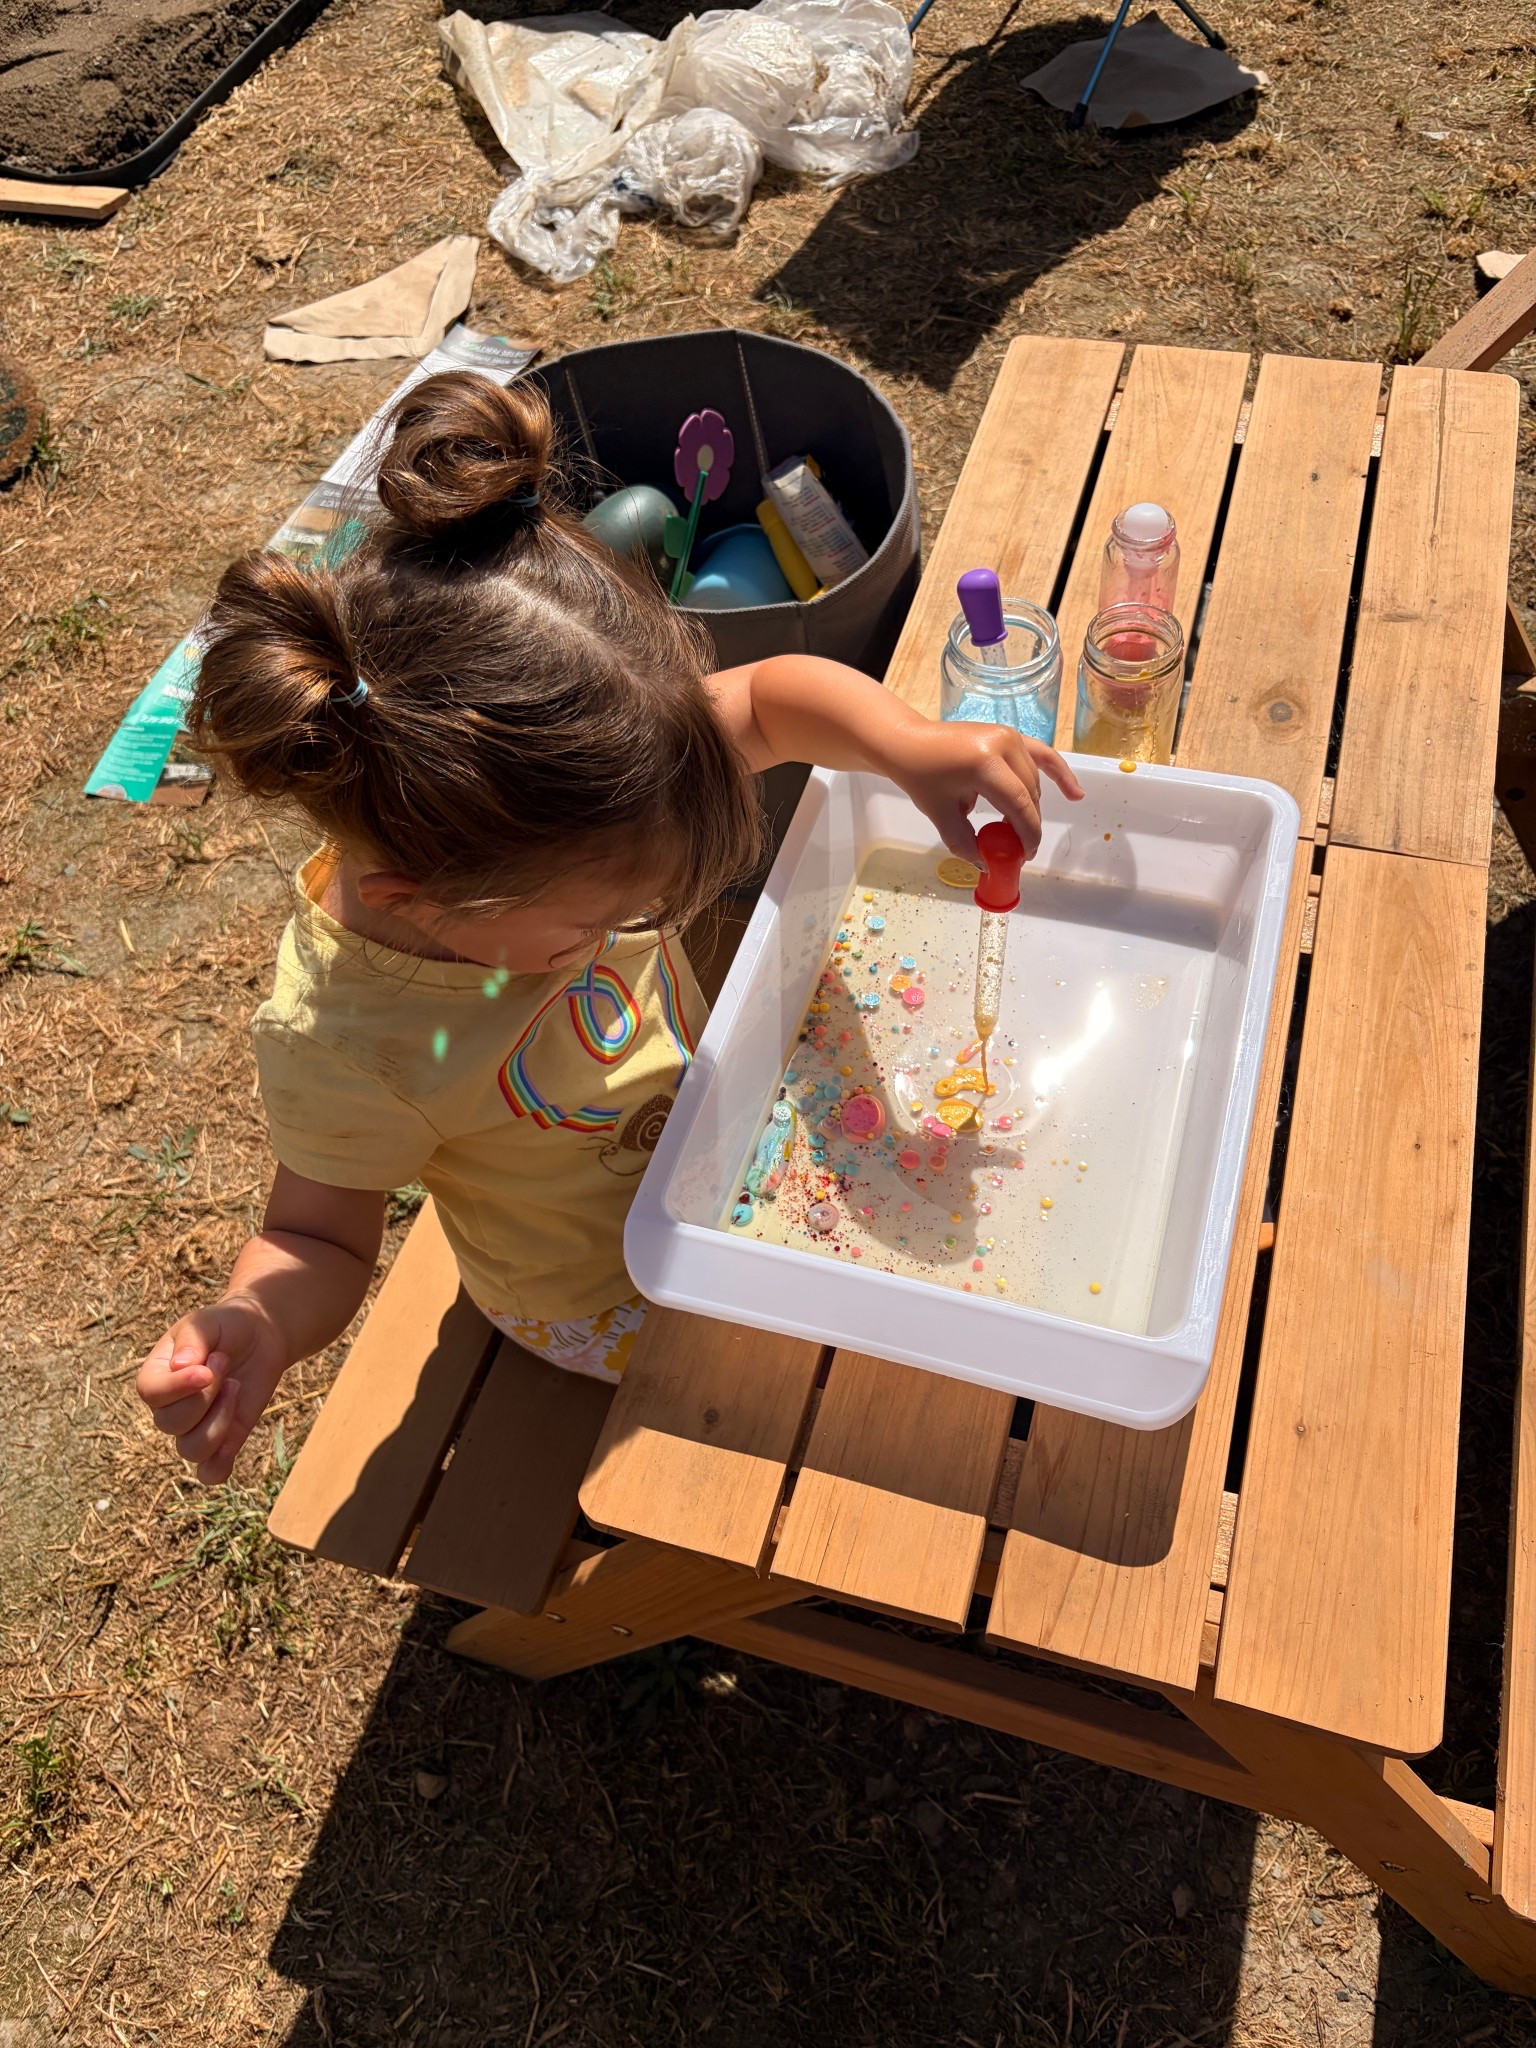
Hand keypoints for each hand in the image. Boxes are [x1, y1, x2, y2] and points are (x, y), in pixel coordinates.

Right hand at [136, 1298, 291, 1486]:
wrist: (260, 1334)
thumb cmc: (226, 1325)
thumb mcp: (208, 1322)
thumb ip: (193, 1340)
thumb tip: (180, 1367)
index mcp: (156, 1375)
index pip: (151, 1393)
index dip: (178, 1388)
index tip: (207, 1369)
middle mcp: (169, 1406)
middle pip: (171, 1423)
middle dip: (206, 1396)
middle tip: (225, 1363)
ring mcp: (195, 1427)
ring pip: (191, 1449)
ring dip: (219, 1421)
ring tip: (236, 1386)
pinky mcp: (223, 1440)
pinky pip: (210, 1473)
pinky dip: (219, 1466)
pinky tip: (233, 1442)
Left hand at [881, 720, 1083, 865]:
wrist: (908, 742)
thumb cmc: (920, 776)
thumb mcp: (941, 815)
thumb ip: (966, 842)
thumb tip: (987, 865)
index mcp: (984, 764)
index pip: (1018, 804)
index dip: (1027, 833)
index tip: (1025, 855)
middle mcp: (1003, 745)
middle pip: (1029, 794)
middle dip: (1026, 824)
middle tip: (1016, 849)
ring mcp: (1009, 736)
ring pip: (1033, 781)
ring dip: (1027, 806)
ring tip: (1012, 828)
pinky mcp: (1010, 735)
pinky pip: (1042, 755)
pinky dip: (1059, 774)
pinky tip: (1076, 794)